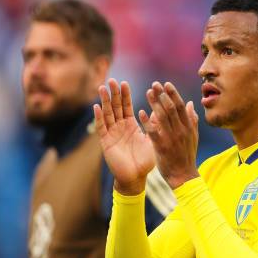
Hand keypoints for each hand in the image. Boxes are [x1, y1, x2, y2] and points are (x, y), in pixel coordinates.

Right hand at [94, 79, 154, 194]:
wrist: (136, 178)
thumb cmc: (145, 161)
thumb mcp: (152, 139)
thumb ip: (154, 124)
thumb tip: (160, 109)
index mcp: (130, 125)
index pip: (126, 106)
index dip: (125, 95)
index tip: (125, 82)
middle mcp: (119, 128)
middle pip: (115, 107)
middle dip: (113, 94)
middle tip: (112, 80)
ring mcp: (111, 134)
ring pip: (107, 114)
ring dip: (104, 101)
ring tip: (102, 88)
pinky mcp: (106, 143)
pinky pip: (102, 128)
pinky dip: (99, 118)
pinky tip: (96, 107)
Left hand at [139, 82, 199, 188]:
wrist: (183, 176)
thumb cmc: (187, 156)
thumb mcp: (193, 137)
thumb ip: (192, 119)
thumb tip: (191, 103)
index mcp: (188, 127)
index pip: (181, 106)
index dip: (173, 94)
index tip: (166, 84)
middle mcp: (181, 130)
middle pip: (171, 108)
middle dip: (163, 95)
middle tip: (154, 84)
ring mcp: (171, 138)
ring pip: (163, 117)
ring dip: (155, 103)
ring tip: (148, 92)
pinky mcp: (162, 147)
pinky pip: (153, 132)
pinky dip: (147, 121)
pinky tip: (140, 112)